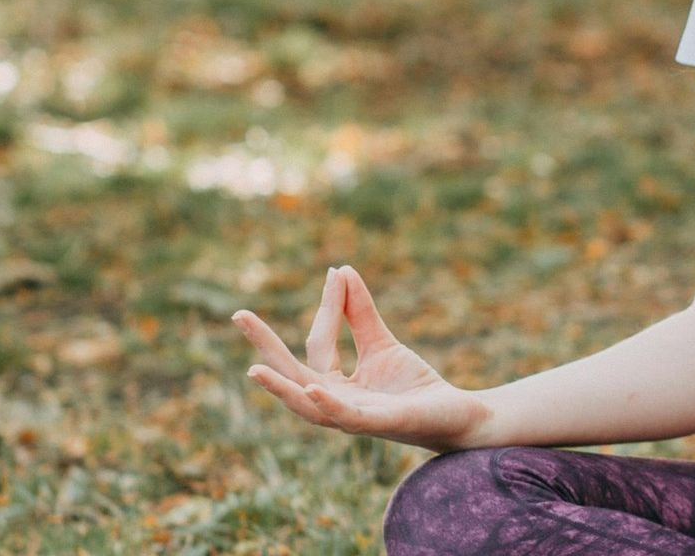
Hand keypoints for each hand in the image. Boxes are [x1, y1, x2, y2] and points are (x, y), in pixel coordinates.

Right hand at [233, 264, 492, 450]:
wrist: (456, 414)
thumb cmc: (413, 385)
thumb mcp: (382, 343)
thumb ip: (361, 313)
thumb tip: (341, 270)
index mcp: (334, 385)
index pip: (319, 343)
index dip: (328, 306)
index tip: (335, 273)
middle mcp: (336, 403)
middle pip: (294, 374)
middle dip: (266, 346)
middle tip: (238, 314)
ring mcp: (354, 416)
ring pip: (308, 405)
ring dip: (281, 388)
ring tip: (255, 368)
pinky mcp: (378, 424)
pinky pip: (347, 417)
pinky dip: (328, 404)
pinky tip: (314, 387)